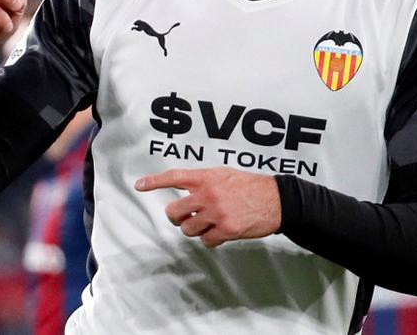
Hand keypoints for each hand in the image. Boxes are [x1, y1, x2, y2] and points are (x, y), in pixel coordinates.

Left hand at [135, 167, 280, 247]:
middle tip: (184, 216)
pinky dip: (209, 239)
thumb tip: (187, 190)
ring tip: (206, 224)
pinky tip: (219, 232)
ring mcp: (216, 213)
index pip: (174, 177)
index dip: (154, 181)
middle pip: (174, 211)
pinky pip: (205, 240)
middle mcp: (208, 194)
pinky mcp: (226, 230)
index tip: (139, 185)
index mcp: (206, 178)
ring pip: (187, 229)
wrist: (277, 200)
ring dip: (193, 229)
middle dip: (176, 217)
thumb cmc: (251, 186)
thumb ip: (204, 181)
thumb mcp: (224, 175)